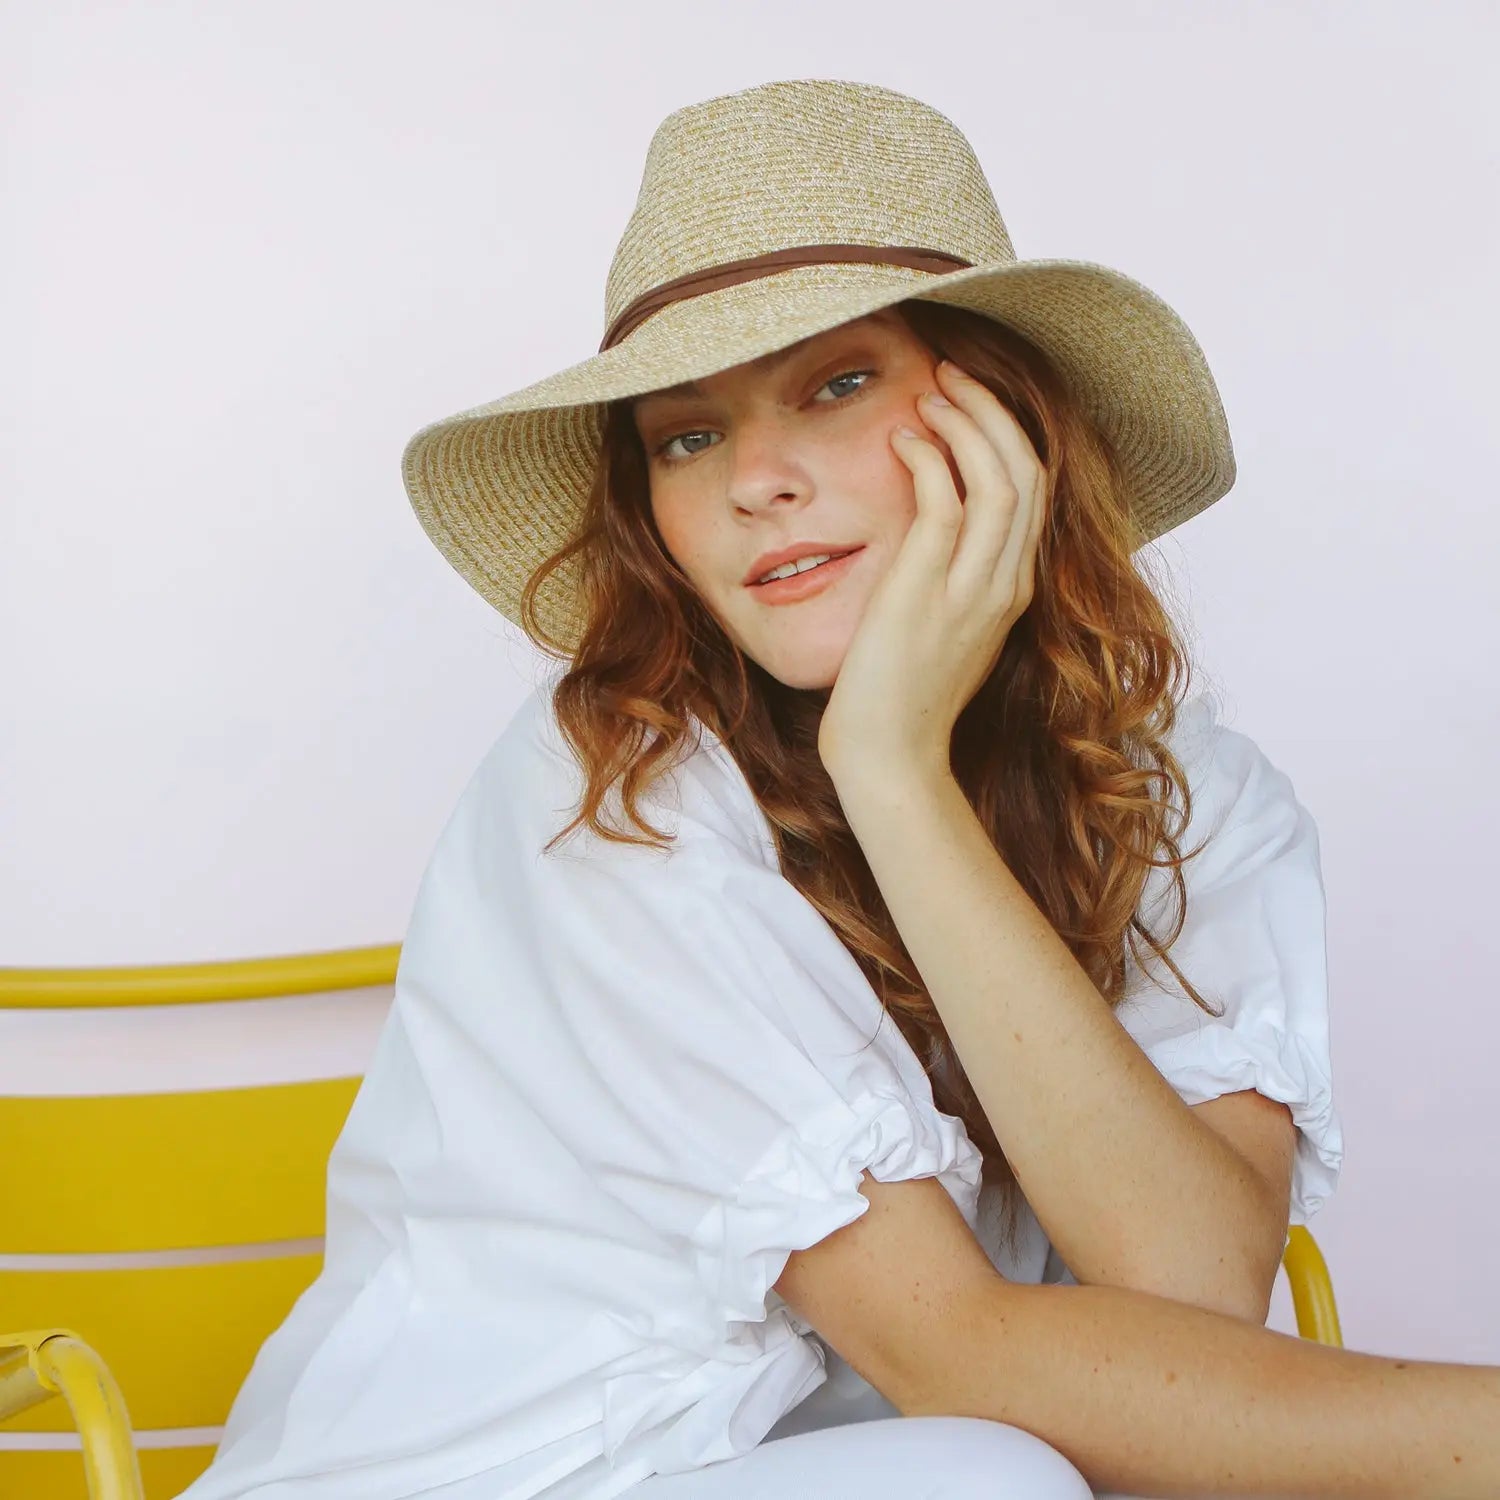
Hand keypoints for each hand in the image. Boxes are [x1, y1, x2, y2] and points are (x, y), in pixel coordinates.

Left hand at [817, 358, 1046, 784]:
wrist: (889, 755)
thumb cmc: (902, 697)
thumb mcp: (944, 630)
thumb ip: (950, 578)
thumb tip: (927, 521)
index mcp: (1013, 590)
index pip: (1033, 491)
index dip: (1006, 434)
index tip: (967, 402)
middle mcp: (1006, 584)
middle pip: (1027, 470)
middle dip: (993, 411)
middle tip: (950, 375)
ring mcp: (972, 588)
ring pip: (1000, 478)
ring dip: (968, 423)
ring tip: (930, 392)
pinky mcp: (929, 591)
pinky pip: (945, 503)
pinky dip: (930, 459)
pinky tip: (903, 440)